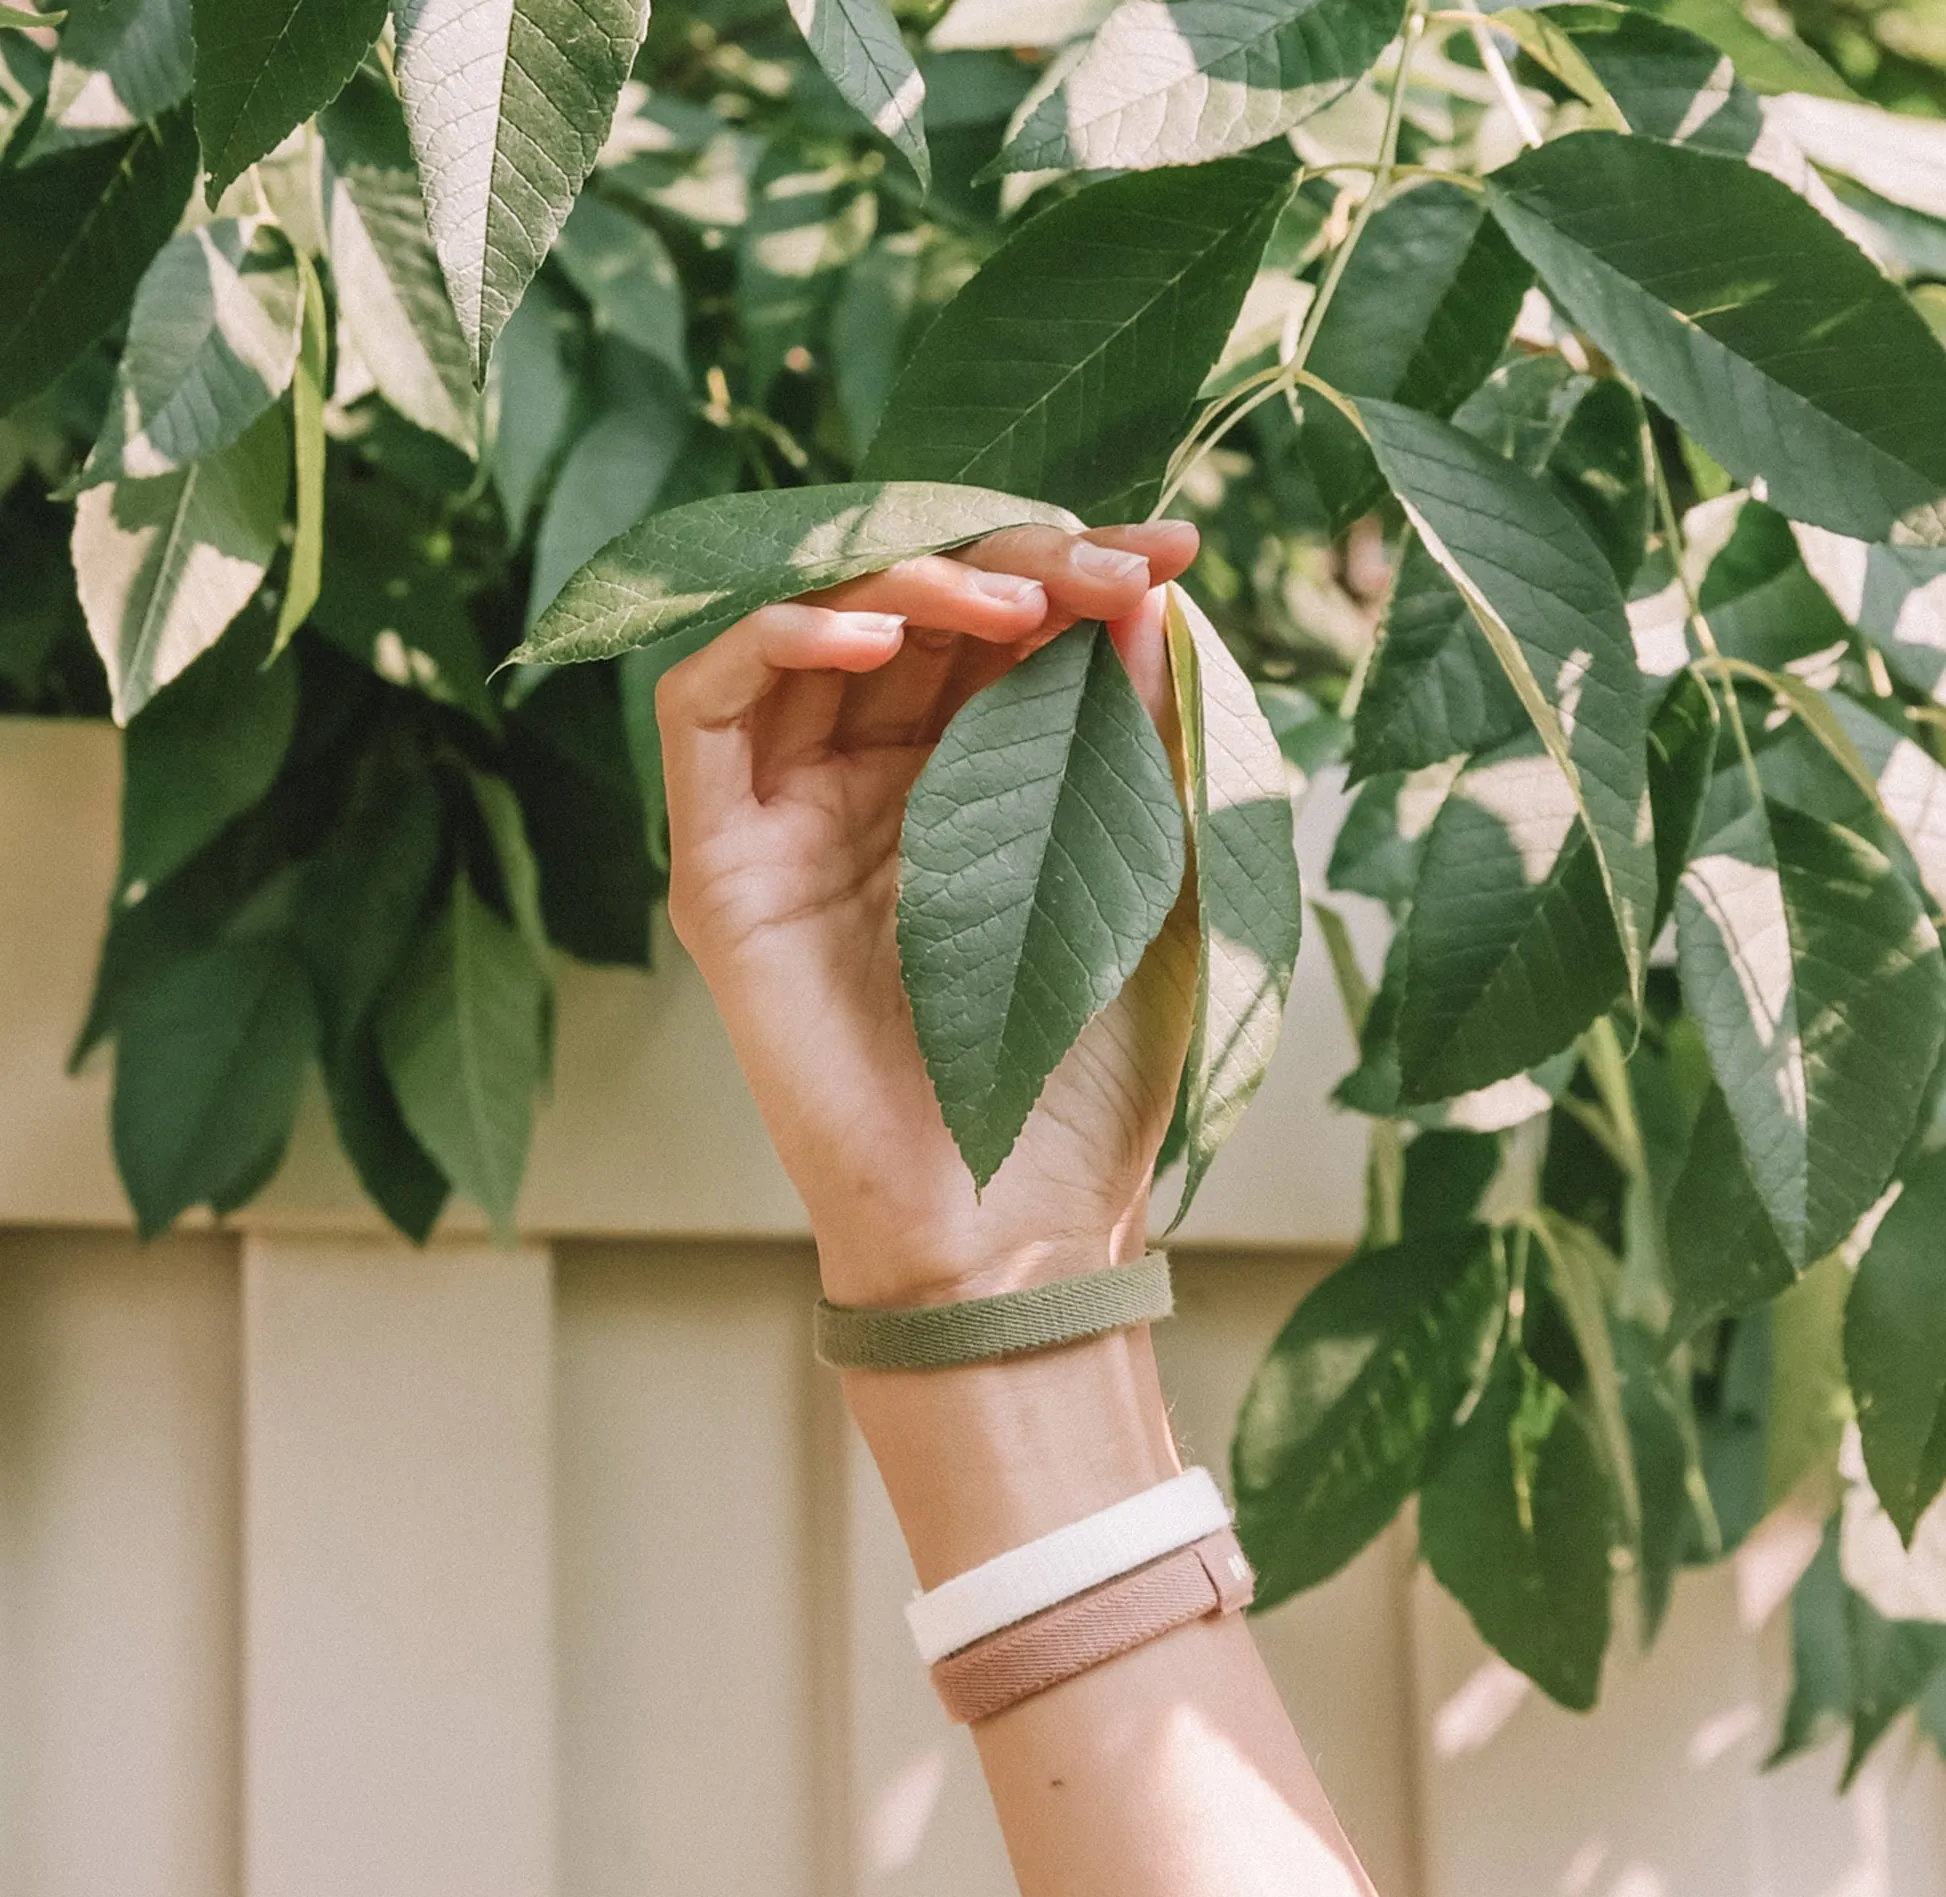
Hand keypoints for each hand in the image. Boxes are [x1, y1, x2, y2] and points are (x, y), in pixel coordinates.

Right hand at [656, 519, 1200, 1306]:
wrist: (1015, 1225)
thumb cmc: (1089, 1069)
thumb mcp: (1137, 871)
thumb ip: (1128, 734)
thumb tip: (1144, 591)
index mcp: (975, 783)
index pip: (996, 626)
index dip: (1072, 569)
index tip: (1170, 551)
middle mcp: (873, 785)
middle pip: (906, 608)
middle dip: (1008, 561)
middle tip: (1103, 563)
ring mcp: (791, 820)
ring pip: (808, 631)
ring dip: (903, 583)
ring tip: (1012, 601)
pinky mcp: (720, 868)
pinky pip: (706, 710)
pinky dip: (776, 640)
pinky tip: (873, 634)